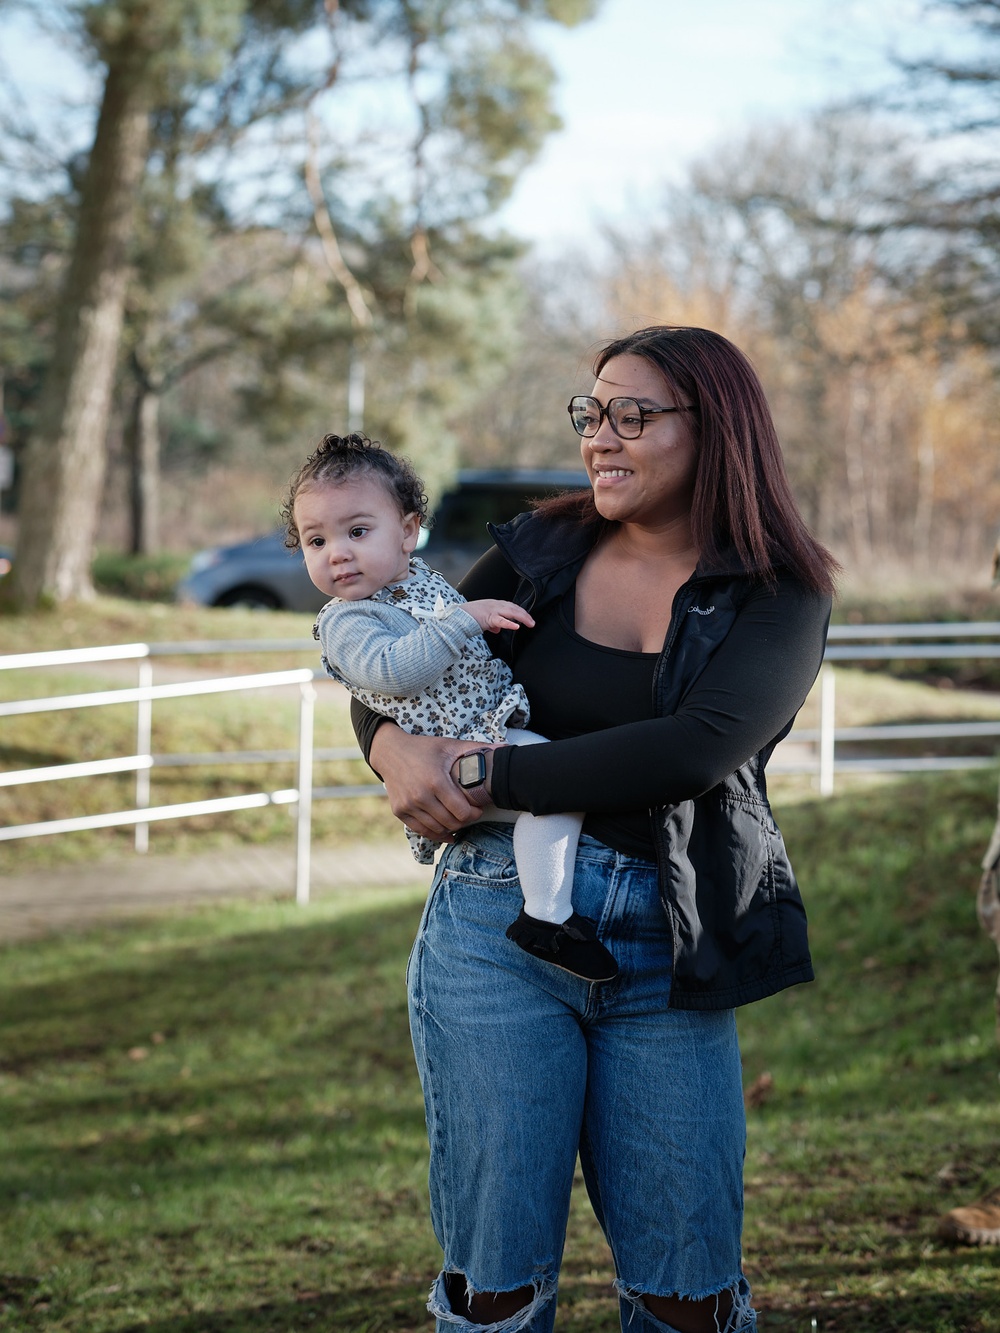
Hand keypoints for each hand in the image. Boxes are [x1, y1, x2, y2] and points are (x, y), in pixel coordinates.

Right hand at [369, 724, 497, 841]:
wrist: (390, 752)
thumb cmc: (424, 748)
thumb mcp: (449, 745)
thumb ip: (477, 749)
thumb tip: (506, 747)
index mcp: (435, 780)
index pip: (462, 812)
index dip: (474, 813)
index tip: (478, 808)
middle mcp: (420, 796)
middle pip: (451, 823)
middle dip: (464, 821)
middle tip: (470, 813)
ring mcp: (408, 805)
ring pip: (437, 829)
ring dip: (451, 827)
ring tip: (458, 818)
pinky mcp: (400, 811)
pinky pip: (422, 830)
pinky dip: (436, 833)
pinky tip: (446, 832)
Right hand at [463, 599, 534, 633]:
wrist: (458, 617)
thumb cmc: (469, 617)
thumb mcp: (484, 619)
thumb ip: (492, 624)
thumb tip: (498, 629)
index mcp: (494, 604)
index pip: (511, 606)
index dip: (520, 612)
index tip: (527, 618)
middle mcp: (495, 605)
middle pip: (514, 607)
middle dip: (525, 615)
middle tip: (532, 622)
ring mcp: (492, 610)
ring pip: (511, 612)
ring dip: (522, 617)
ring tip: (530, 623)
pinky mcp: (488, 617)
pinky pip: (501, 620)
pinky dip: (509, 623)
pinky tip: (516, 626)